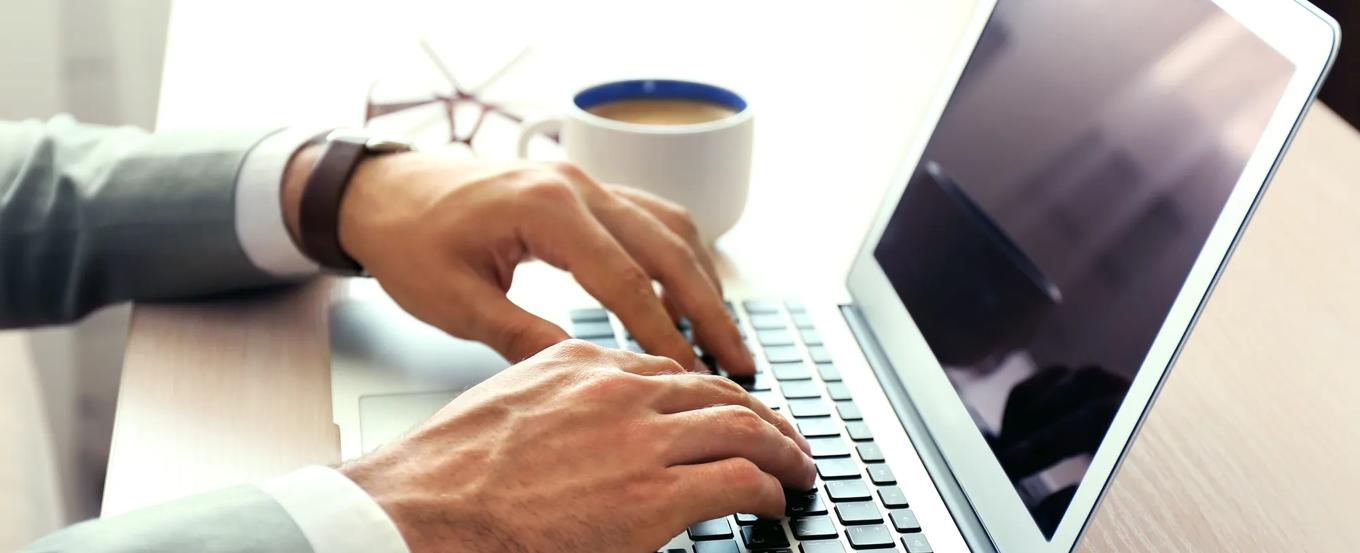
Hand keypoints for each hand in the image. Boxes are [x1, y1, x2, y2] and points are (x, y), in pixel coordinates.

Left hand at [282, 147, 752, 373]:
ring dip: (702, 280)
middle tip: (738, 359)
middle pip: (668, 248)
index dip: (664, 334)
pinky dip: (678, 255)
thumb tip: (586, 375)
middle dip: (709, 309)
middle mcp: (576, 185)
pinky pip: (650, 216)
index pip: (625, 281)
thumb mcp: (455, 302)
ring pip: (669, 226)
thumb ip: (523, 336)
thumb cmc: (408, 241)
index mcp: (545, 209)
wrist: (382, 190)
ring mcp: (583, 180)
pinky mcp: (582, 187)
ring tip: (722, 334)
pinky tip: (688, 291)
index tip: (691, 375)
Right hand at [339, 340, 814, 552]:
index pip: (669, 369)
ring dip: (781, 448)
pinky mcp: (655, 495)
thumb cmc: (446, 476)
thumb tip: (586, 432)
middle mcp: (618, 390)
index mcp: (580, 362)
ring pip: (742, 426)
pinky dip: (769, 488)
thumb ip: (558, 403)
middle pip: (716, 390)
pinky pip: (739, 480)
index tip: (726, 410)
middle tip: (784, 438)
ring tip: (797, 468)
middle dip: (761, 415)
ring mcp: (640, 439)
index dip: (709, 394)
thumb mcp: (506, 406)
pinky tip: (775, 501)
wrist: (416, 515)